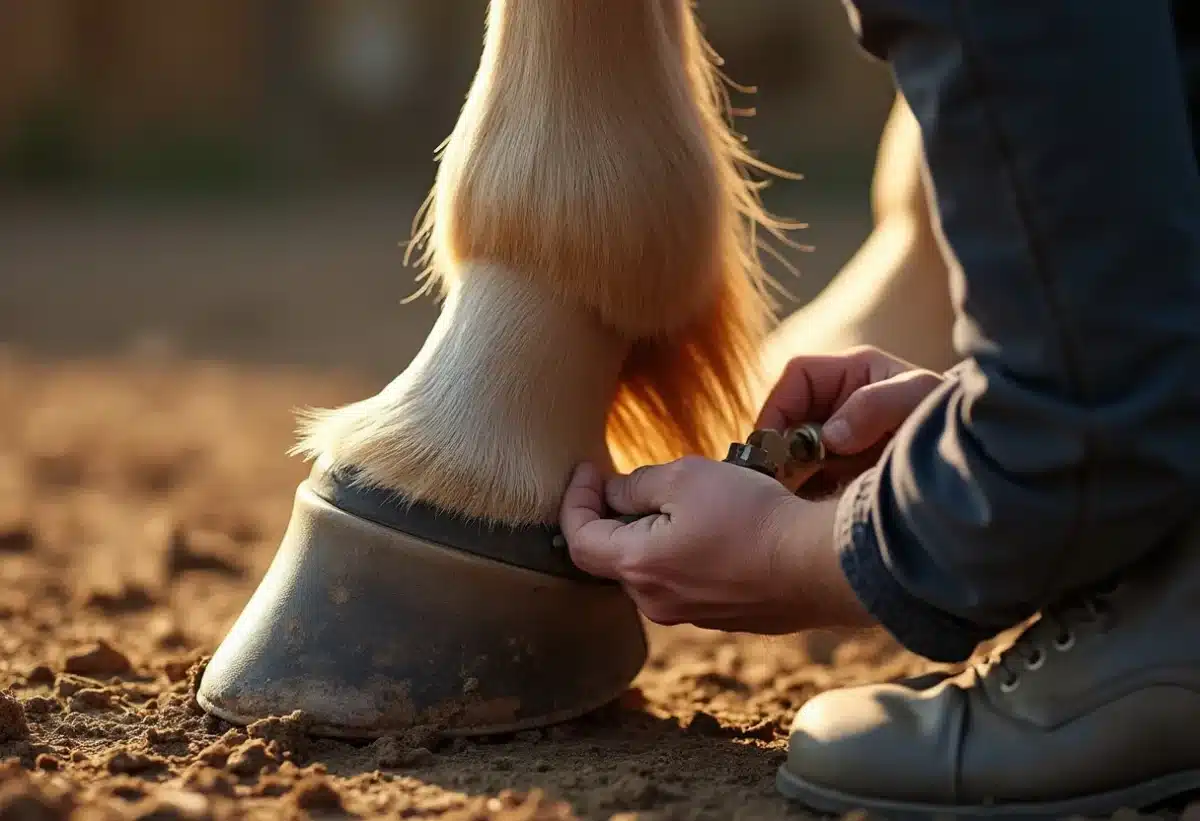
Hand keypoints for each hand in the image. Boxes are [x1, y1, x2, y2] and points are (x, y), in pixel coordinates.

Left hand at [558, 459, 872, 633]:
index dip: (575, 500)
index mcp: (637, 567)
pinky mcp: (721, 617)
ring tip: (677, 500)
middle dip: (611, 516)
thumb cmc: (752, 516)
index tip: (588, 470)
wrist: (819, 564)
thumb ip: (637, 485)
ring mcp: (689, 615)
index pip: (578, 539)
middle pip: (613, 556)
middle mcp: (655, 602)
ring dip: (651, 534)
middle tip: (625, 480)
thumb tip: (615, 495)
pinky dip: (682, 553)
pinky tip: (712, 528)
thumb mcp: (685, 478)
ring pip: (651, 570)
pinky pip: (686, 582)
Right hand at [758, 346, 943, 493]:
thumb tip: (829, 438)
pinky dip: (804, 493)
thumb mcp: (916, 398)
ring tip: (796, 497)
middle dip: (780, 447)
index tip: (772, 442)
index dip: (778, 405)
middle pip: (790, 418)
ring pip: (797, 453)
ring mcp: (843, 440)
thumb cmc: (948, 418)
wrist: (980, 467)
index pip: (797, 376)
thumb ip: (873, 406)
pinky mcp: (845, 473)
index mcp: (853, 372)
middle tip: (779, 479)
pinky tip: (811, 508)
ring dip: (791, 474)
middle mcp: (842, 404)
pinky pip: (811, 480)